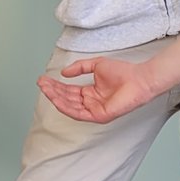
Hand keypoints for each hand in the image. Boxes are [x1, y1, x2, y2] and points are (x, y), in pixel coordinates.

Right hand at [36, 56, 160, 123]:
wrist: (139, 78)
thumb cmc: (123, 72)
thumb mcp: (96, 65)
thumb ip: (79, 68)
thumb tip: (63, 73)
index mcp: (90, 93)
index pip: (69, 90)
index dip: (55, 85)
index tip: (44, 79)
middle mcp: (91, 103)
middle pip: (67, 98)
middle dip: (52, 91)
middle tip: (41, 83)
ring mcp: (94, 110)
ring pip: (70, 106)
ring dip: (56, 98)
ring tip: (45, 89)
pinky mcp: (99, 116)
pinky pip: (79, 113)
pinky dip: (66, 107)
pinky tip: (57, 99)